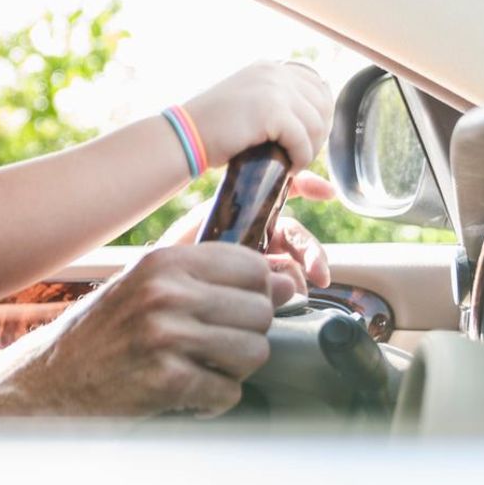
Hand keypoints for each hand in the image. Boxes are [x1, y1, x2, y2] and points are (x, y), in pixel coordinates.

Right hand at [0, 244, 285, 417]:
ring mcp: (165, 335)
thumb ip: (213, 279)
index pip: (253, 266)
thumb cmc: (106, 332)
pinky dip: (212, 401)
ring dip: (233, 370)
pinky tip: (184, 393)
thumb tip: (289, 280)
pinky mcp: (165, 379)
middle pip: (261, 311)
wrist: (52, 379)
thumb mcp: (150, 287)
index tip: (240, 310)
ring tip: (199, 369)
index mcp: (165, 261)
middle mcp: (166, 292)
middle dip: (245, 336)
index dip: (257, 293)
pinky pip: (229, 393)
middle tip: (211, 347)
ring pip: (255, 352)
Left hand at [157, 171, 334, 293]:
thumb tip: (271, 227)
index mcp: (243, 213)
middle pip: (295, 236)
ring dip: (302, 274)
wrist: (158, 287)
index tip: (325, 191)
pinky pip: (282, 285)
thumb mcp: (202, 224)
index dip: (305, 186)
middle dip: (312, 251)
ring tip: (298, 290)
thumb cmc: (175, 250)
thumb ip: (234, 215)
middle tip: (319, 271)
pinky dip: (291, 290)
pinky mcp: (256, 285)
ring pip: (293, 263)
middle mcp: (255, 235)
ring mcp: (258, 262)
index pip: (281, 195)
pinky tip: (291, 299)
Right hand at [183, 61, 333, 171]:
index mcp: (269, 68)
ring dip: (309, 150)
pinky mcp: (272, 110)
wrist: (184, 138)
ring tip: (290, 163)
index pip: (317, 87)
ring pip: (317, 125)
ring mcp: (274, 88)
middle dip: (316, 135)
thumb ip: (285, 120)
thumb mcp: (252, 116)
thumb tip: (328, 166)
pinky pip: (303, 141)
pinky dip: (300, 160)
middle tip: (297, 156)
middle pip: (322, 105)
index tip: (304, 139)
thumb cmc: (213, 133)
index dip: (318, 116)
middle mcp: (274, 72)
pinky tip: (286, 168)